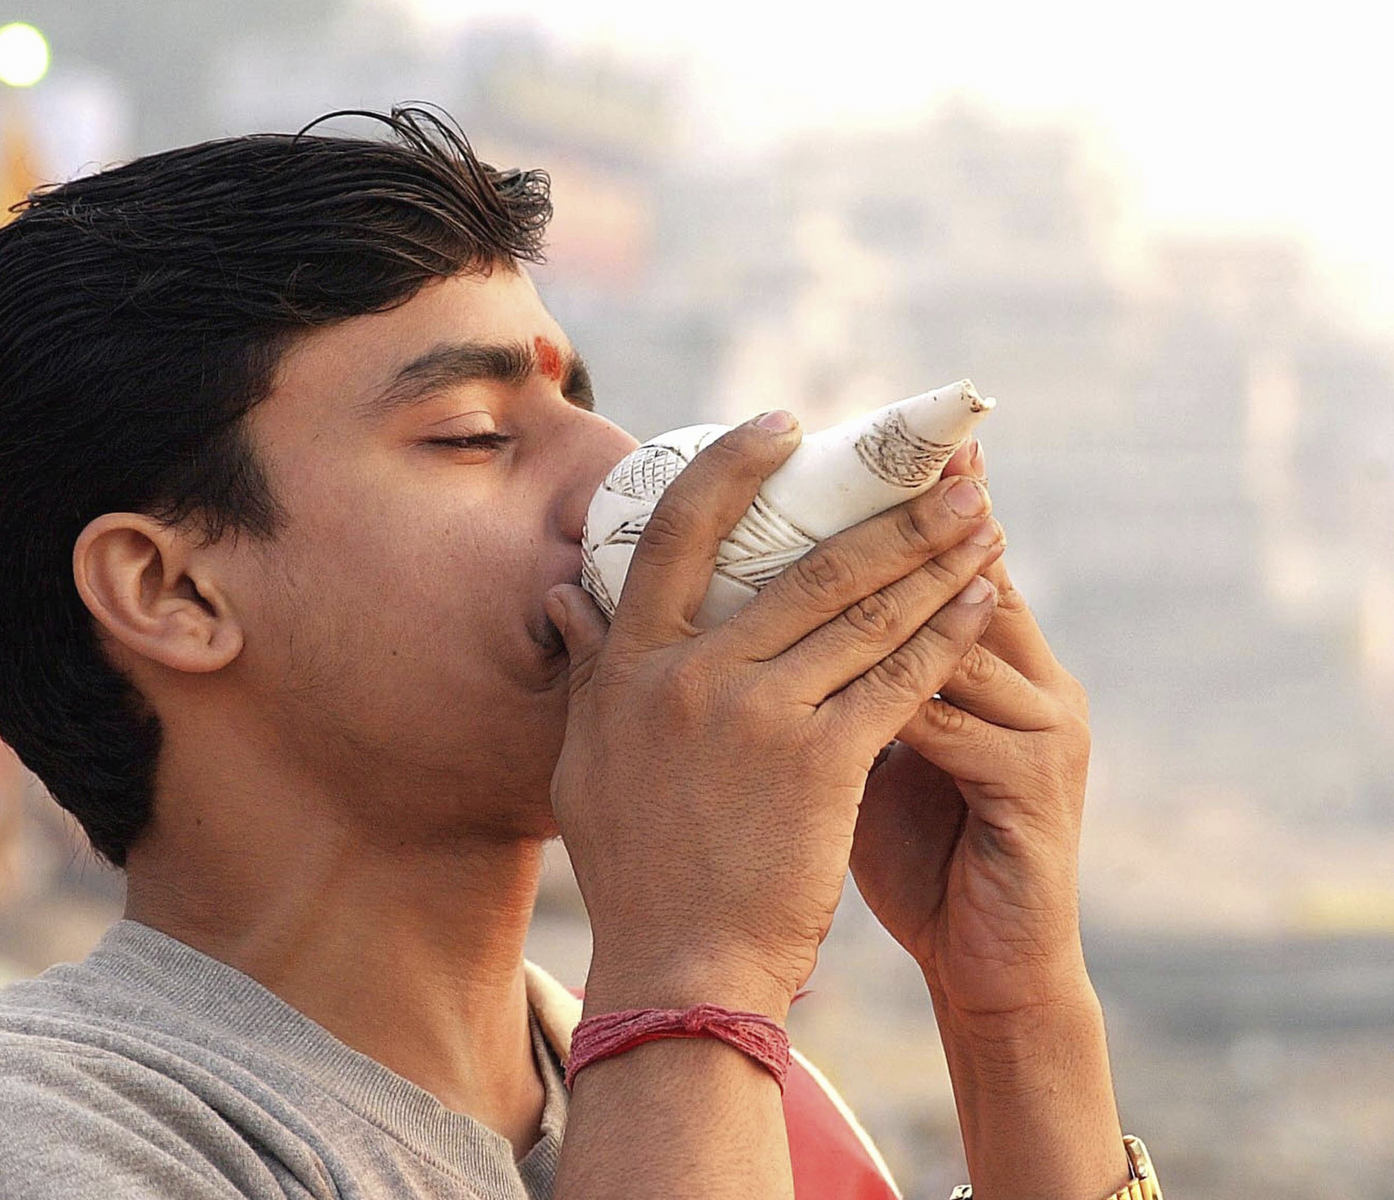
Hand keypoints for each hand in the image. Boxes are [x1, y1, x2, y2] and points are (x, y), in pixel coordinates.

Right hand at [546, 414, 1005, 1016]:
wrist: (679, 965)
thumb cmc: (634, 866)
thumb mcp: (586, 758)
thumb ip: (588, 668)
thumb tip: (568, 594)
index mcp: (635, 663)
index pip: (679, 532)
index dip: (734, 465)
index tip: (786, 424)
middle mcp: (694, 674)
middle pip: (805, 565)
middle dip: (886, 510)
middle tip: (946, 471)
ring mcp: (760, 715)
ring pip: (863, 614)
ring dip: (933, 561)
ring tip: (983, 520)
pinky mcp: (823, 764)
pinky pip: (898, 680)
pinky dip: (947, 636)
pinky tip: (984, 603)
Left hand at [850, 440, 1094, 1018]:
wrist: (984, 959)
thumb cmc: (911, 848)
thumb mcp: (860, 750)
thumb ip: (823, 680)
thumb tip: (734, 618)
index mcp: (993, 668)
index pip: (941, 567)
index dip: (898, 505)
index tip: (851, 441)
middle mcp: (1033, 682)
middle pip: (966, 575)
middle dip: (905, 518)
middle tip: (848, 462)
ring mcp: (1043, 733)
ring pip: (960, 641)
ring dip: (891, 597)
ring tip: (817, 546)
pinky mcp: (1034, 791)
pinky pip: (960, 726)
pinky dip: (901, 697)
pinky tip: (836, 674)